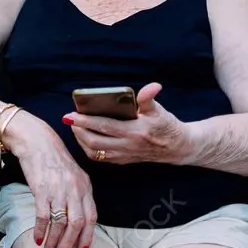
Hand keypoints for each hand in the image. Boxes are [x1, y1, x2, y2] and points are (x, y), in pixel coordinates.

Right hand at [13, 116, 97, 247]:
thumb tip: (79, 219)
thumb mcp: (73, 175)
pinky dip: (40, 230)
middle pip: (77, 224)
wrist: (37, 141)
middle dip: (70, 243)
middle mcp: (74, 189)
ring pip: (60, 223)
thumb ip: (79, 194)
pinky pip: (43, 216)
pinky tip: (37, 238)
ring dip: (55, 240)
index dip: (88, 236)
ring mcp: (58, 189)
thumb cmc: (54, 159)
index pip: (92, 217)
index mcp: (85, 186)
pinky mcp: (41, 189)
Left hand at [63, 83, 186, 164]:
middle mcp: (128, 145)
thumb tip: (153, 86)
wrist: (178, 148)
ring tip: (75, 127)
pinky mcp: (124, 161)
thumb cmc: (167, 126)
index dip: (86, 121)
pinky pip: (101, 158)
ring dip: (81, 140)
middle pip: (95, 141)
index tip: (71, 115)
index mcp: (135, 131)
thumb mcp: (159, 111)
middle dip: (78, 130)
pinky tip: (85, 138)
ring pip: (95, 152)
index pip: (105, 126)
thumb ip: (149, 99)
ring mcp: (125, 155)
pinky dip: (89, 148)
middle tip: (69, 119)